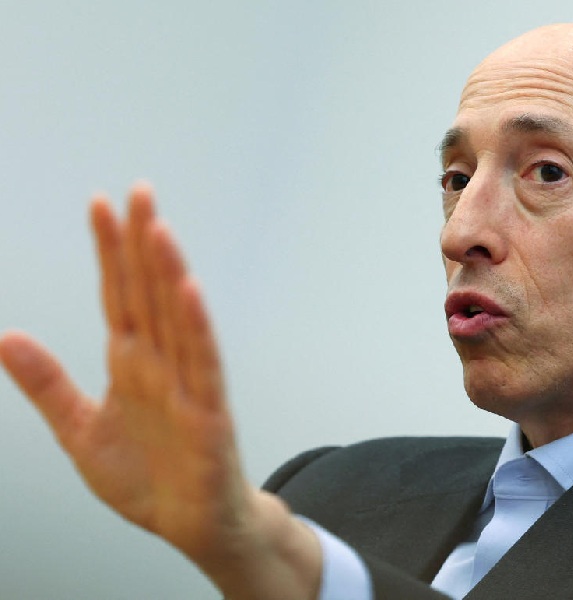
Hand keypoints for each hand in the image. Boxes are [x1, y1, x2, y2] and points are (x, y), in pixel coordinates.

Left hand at [0, 184, 320, 598]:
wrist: (191, 525)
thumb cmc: (148, 478)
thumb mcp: (78, 431)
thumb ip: (47, 384)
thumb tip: (5, 338)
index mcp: (130, 363)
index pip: (118, 295)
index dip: (109, 251)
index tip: (100, 205)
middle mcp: (160, 364)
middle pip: (151, 293)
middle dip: (143, 242)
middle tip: (140, 192)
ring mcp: (188, 385)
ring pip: (177, 318)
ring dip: (169, 273)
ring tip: (158, 229)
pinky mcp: (209, 413)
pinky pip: (203, 365)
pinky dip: (197, 328)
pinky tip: (189, 293)